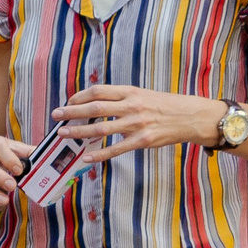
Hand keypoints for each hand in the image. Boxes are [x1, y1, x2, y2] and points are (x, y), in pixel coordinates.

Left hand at [54, 87, 221, 166]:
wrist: (191, 117)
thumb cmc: (164, 106)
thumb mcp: (142, 95)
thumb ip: (121, 99)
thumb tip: (95, 104)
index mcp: (130, 92)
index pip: (98, 91)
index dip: (79, 97)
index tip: (68, 103)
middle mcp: (132, 106)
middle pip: (95, 108)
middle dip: (72, 112)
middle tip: (56, 116)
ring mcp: (137, 124)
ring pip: (101, 129)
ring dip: (79, 132)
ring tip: (63, 134)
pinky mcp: (142, 141)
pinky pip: (116, 149)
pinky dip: (99, 153)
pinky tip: (85, 156)